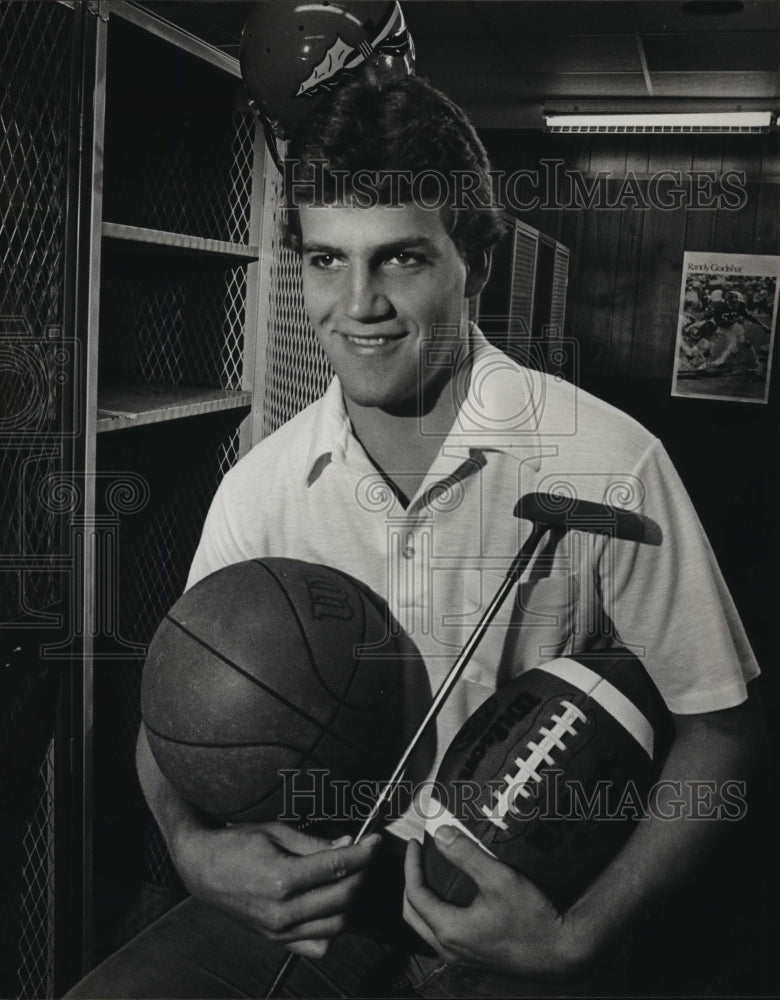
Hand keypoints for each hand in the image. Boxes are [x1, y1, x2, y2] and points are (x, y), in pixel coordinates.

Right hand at [172, 819, 381, 958]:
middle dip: (363, 874)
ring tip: (354, 877)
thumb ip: (315, 844)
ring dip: (352, 900)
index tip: (375, 840)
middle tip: (367, 856)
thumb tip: (349, 845)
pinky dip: (334, 928)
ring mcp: (280, 931)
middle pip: (343, 897)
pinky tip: (334, 905)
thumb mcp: (276, 833)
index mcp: (281, 879)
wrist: (203, 870)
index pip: (337, 868)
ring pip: (337, 924)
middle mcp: (282, 911)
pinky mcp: (277, 941)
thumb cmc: (238, 844)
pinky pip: (319, 945)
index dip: (363, 853)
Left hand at [403, 828, 591, 980]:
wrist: (561, 953)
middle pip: (412, 914)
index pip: (414, 894)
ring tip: (430, 874)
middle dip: (411, 883)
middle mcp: (450, 948)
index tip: (415, 844)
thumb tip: (441, 835)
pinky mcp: (473, 958)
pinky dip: (437, 913)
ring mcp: (461, 956)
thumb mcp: (499, 879)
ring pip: (425, 927)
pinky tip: (451, 898)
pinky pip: (442, 934)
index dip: (411, 865)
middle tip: (417, 859)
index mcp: (449, 930)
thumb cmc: (533, 919)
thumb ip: (467, 854)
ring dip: (422, 900)